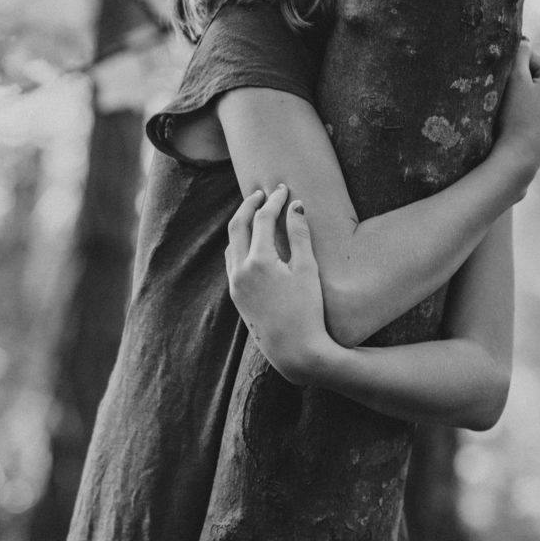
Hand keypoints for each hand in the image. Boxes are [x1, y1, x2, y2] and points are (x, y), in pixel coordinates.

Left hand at [225, 185, 340, 385]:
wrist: (295, 350)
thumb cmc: (307, 310)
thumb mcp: (307, 270)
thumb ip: (299, 235)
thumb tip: (295, 206)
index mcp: (258, 260)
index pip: (262, 218)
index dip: (273, 201)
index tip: (283, 190)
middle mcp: (240, 270)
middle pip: (238, 225)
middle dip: (249, 206)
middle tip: (262, 194)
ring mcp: (235, 284)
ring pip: (231, 244)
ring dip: (241, 225)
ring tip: (255, 213)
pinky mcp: (236, 296)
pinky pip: (232, 261)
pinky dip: (239, 244)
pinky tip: (251, 243)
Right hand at [495, 41, 539, 171]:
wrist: (521, 154)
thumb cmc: (515, 116)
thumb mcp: (514, 81)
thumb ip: (519, 56)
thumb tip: (524, 40)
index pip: (531, 60)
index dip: (512, 67)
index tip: (500, 80)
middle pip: (538, 78)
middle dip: (522, 82)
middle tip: (505, 97)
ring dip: (528, 97)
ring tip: (513, 111)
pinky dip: (533, 113)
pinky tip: (521, 122)